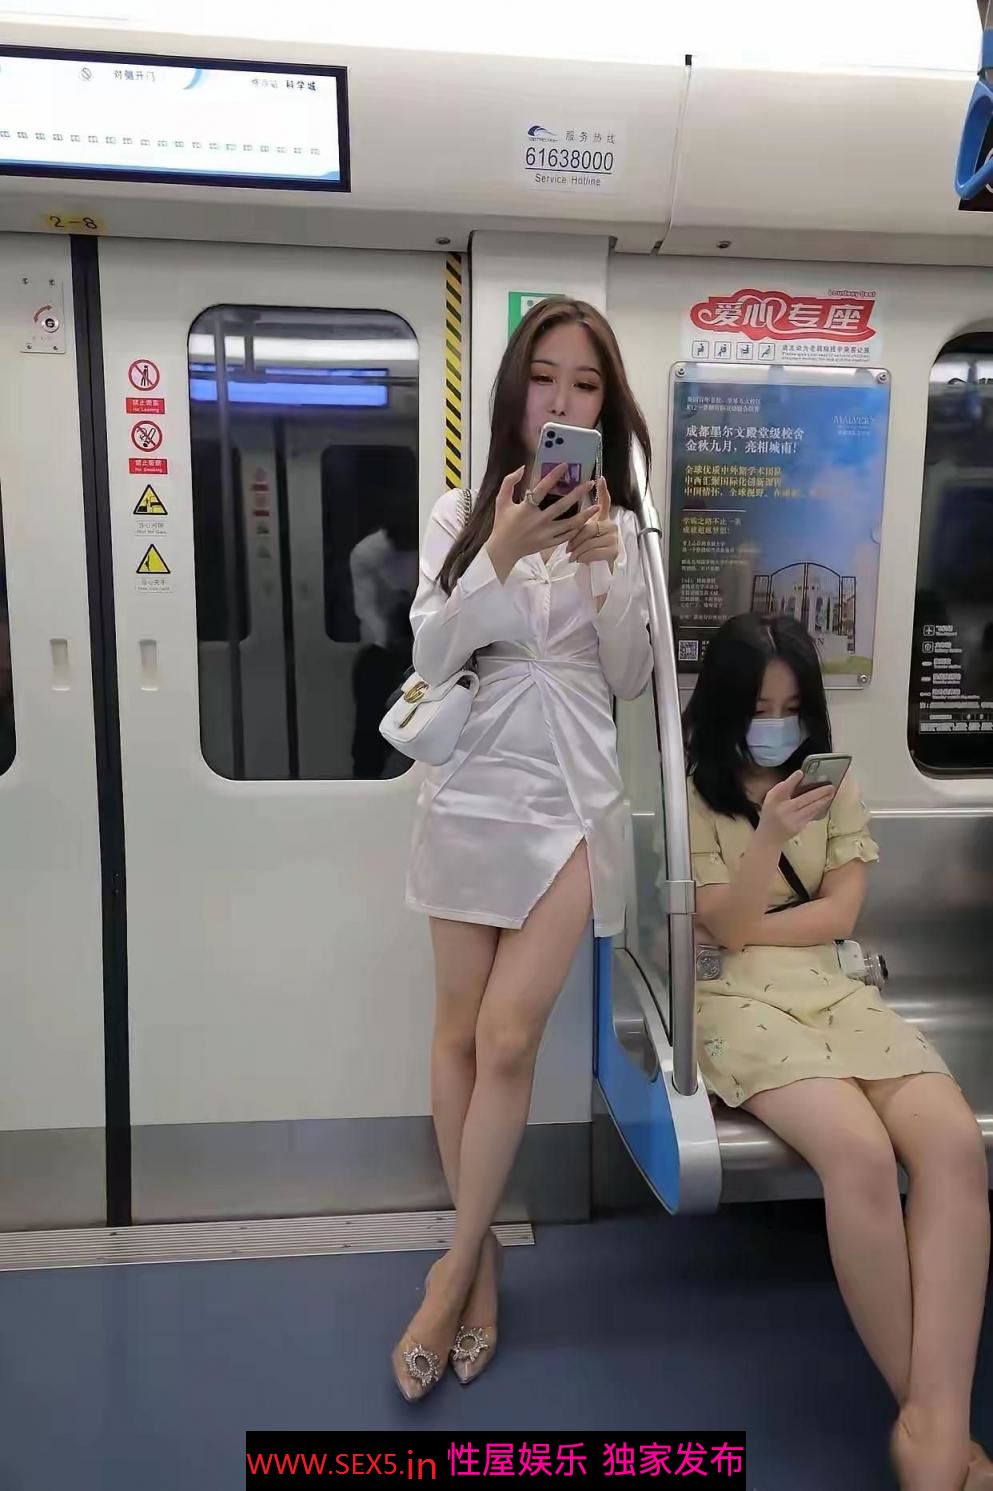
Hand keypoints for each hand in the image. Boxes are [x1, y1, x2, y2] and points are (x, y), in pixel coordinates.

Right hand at [486, 463, 591, 581]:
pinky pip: (567, 536)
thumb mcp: (501, 501)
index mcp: (526, 509)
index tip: (565, 465)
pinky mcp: (549, 543)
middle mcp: (538, 521)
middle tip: (590, 483)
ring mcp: (545, 534)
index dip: (553, 476)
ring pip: (569, 524)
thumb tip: (522, 468)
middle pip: (562, 506)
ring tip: (597, 506)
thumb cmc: (502, 524)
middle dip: (577, 494)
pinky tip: (586, 521)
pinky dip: (577, 529)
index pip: (542, 489)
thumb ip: (509, 482)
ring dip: (584, 515)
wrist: (503, 550)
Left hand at [566, 478, 619, 570]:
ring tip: (571, 556)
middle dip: (576, 538)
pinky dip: (583, 557)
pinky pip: (594, 551)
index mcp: (603, 519)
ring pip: (590, 540)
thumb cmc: (588, 551)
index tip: (600, 478)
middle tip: (568, 548)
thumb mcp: (582, 536)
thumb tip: (567, 517)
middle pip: (589, 527)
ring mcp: (614, 538)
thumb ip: (579, 524)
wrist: (599, 570)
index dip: (603, 490)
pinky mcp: (614, 550)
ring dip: (578, 550)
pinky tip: (579, 560)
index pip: (605, 502)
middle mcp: (611, 525)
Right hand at [756, 771, 835, 847]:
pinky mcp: (799, 827)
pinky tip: (825, 802)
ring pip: (811, 808)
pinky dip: (819, 808)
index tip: (801, 773)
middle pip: (804, 799)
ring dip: (823, 800)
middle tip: (830, 786)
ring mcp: (792, 820)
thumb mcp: (770, 799)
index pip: (784, 788)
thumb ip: (782, 788)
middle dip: (819, 792)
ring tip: (831, 793)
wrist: (769, 837)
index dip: (793, 780)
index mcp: (774, 800)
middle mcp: (783, 810)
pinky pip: (811, 815)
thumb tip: (799, 777)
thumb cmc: (771, 814)